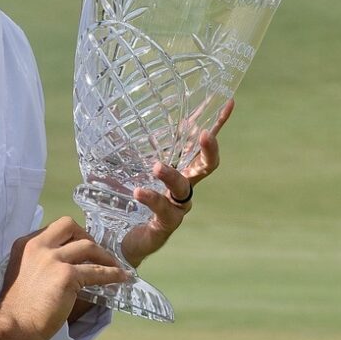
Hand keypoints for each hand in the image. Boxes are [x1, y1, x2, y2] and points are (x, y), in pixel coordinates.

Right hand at [0, 218, 126, 339]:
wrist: (12, 324)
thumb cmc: (15, 305)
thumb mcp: (21, 271)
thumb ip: (37, 261)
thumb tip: (61, 265)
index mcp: (26, 244)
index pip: (54, 229)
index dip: (71, 236)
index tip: (80, 246)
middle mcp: (39, 246)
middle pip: (70, 226)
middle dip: (86, 236)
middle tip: (95, 252)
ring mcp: (53, 259)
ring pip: (87, 246)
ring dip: (104, 256)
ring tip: (114, 266)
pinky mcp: (66, 275)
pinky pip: (97, 272)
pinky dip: (112, 274)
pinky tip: (121, 278)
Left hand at [121, 99, 233, 267]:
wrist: (112, 238)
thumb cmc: (119, 199)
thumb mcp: (117, 164)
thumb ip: (119, 141)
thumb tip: (116, 109)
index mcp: (177, 168)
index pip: (198, 144)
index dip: (215, 124)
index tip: (228, 102)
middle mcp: (181, 187)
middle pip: (206, 166)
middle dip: (209, 150)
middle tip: (204, 135)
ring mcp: (176, 207)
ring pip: (183, 188)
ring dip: (172, 175)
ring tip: (157, 166)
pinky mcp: (165, 225)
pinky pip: (164, 211)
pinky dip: (152, 199)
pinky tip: (139, 192)